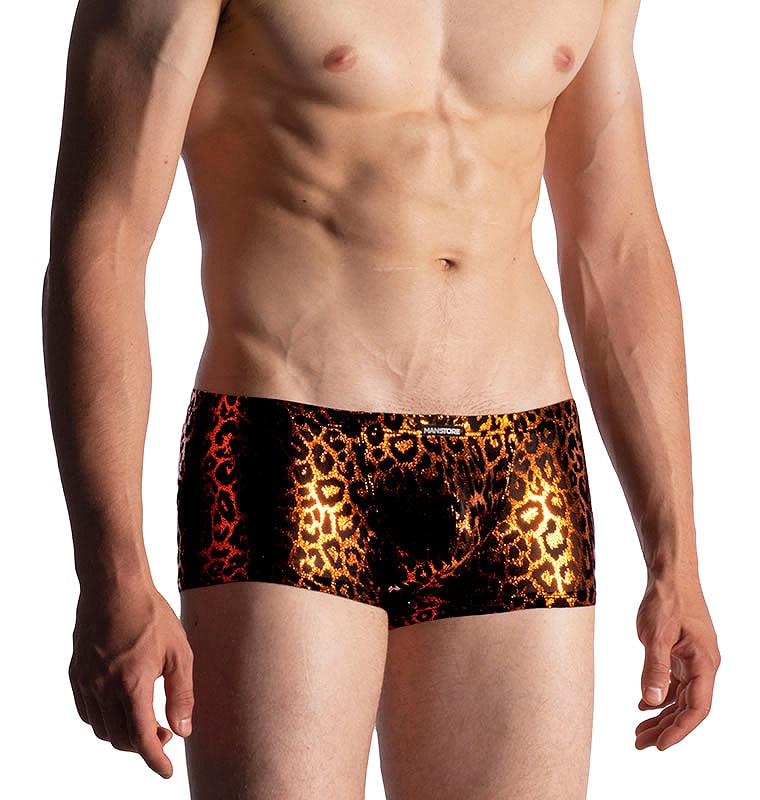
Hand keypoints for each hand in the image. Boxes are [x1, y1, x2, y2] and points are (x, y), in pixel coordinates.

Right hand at [69, 584, 193, 777]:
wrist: (114, 587)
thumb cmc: (151, 615)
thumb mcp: (179, 653)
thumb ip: (182, 694)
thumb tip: (183, 730)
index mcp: (132, 686)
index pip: (142, 740)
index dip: (155, 760)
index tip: (166, 771)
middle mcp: (104, 690)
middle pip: (121, 739)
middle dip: (144, 745)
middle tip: (165, 731)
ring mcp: (86, 683)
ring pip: (102, 729)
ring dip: (124, 733)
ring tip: (145, 717)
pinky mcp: (76, 673)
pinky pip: (87, 712)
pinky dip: (104, 720)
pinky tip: (121, 706)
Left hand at [634, 575, 719, 749]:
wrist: (670, 574)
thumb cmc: (666, 599)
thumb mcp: (655, 635)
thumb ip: (654, 668)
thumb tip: (650, 701)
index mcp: (704, 663)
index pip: (696, 708)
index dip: (679, 730)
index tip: (659, 746)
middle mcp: (703, 665)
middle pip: (687, 707)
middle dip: (664, 728)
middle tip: (639, 743)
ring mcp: (693, 660)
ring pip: (680, 697)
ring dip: (660, 715)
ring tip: (638, 732)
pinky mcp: (682, 653)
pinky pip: (674, 684)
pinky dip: (659, 696)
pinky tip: (643, 706)